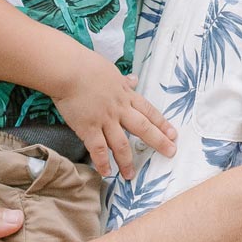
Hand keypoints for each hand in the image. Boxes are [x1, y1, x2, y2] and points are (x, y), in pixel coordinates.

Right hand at [50, 57, 175, 178]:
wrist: (68, 70)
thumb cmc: (86, 66)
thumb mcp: (110, 71)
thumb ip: (122, 80)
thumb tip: (134, 79)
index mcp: (125, 95)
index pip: (148, 111)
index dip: (162, 123)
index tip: (173, 134)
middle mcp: (119, 109)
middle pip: (143, 128)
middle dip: (159, 141)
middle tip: (170, 152)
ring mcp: (105, 120)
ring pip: (121, 144)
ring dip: (127, 161)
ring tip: (130, 175)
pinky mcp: (88, 128)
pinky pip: (98, 149)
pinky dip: (102, 162)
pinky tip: (106, 172)